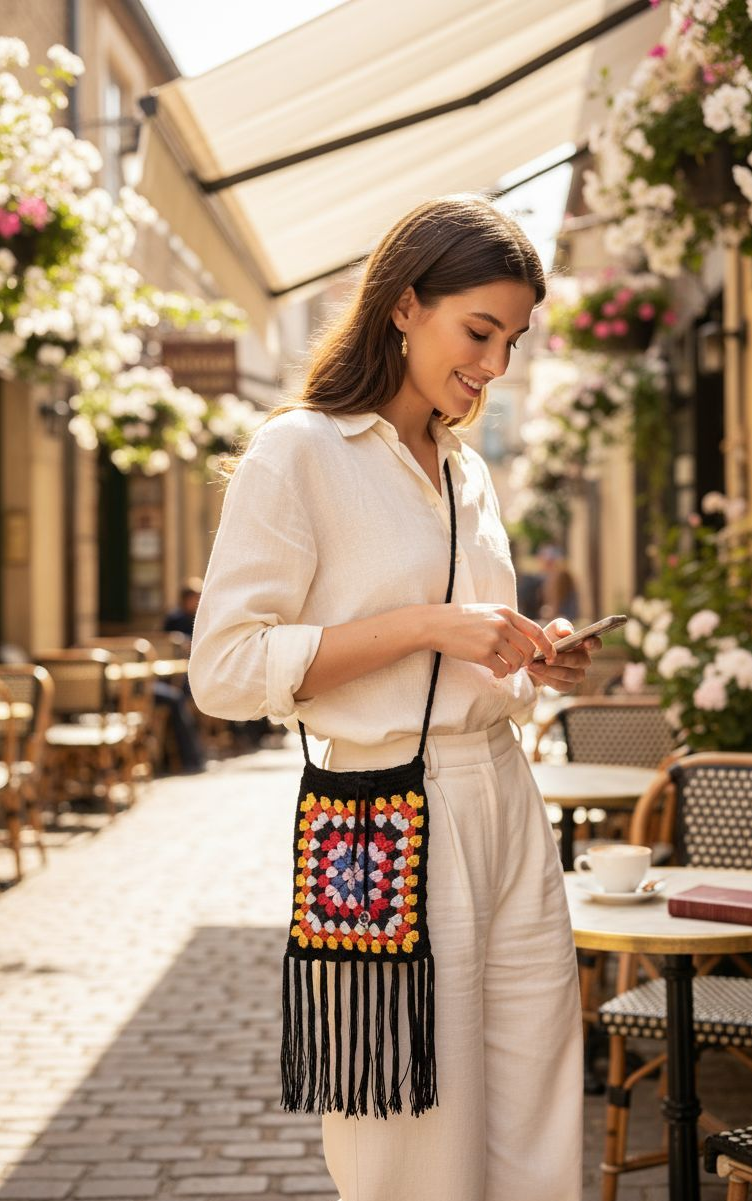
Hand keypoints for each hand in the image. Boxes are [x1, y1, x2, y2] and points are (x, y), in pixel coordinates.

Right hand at [432, 603, 556, 678]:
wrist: (437, 624)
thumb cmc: (462, 619)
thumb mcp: (488, 612)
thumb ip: (507, 622)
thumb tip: (527, 640)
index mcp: (506, 613)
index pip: (536, 631)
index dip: (547, 646)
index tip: (551, 656)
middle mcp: (503, 624)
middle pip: (529, 650)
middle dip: (526, 661)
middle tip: (516, 664)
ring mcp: (493, 639)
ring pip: (517, 662)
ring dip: (513, 669)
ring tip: (503, 667)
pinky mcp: (483, 653)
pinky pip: (502, 670)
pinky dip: (501, 673)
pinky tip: (493, 670)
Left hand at [525, 618, 601, 693]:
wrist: (533, 657)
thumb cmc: (549, 639)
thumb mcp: (553, 629)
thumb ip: (561, 626)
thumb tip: (567, 632)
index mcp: (584, 645)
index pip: (596, 644)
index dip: (594, 643)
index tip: (586, 642)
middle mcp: (584, 661)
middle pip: (580, 661)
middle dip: (563, 660)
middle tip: (547, 659)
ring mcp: (577, 675)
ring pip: (569, 675)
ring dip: (551, 671)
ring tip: (534, 665)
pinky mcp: (567, 686)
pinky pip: (560, 685)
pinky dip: (546, 678)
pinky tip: (534, 671)